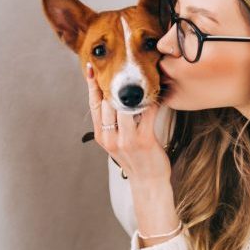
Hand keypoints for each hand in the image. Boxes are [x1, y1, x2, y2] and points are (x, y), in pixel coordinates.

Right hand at [85, 62, 170, 186]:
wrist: (148, 182)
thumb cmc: (135, 159)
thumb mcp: (116, 142)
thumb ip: (112, 123)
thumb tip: (113, 98)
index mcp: (101, 136)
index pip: (93, 105)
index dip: (92, 85)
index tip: (91, 67)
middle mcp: (109, 137)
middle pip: (107, 101)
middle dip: (115, 83)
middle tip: (123, 67)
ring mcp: (125, 139)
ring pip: (124, 105)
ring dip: (134, 91)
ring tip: (141, 78)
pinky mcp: (143, 140)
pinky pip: (147, 112)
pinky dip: (152, 101)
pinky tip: (157, 94)